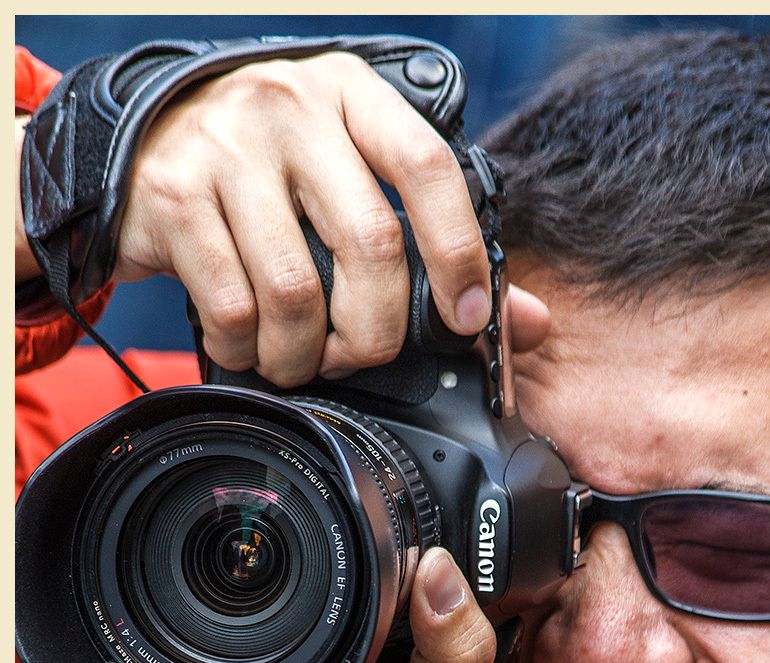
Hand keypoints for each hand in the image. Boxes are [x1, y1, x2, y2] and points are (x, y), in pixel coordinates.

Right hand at [111, 52, 547, 385]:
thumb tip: (524, 323)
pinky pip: (233, 307)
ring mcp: (226, 147)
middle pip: (370, 245)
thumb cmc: (272, 166)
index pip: (428, 168)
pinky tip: (252, 345)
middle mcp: (292, 109)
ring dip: (306, 353)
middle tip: (362, 353)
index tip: (464, 318)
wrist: (145, 135)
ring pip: (297, 289)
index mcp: (354, 97)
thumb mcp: (353, 174)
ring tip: (302, 358)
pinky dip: (250, 350)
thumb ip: (438, 242)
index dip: (458, 253)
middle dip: (376, 330)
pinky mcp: (172, 195)